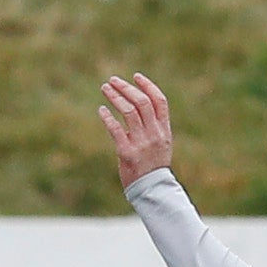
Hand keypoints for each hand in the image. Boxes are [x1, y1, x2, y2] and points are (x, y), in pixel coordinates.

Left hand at [96, 73, 173, 192]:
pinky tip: (101, 109)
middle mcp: (155, 134)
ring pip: (128, 111)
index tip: (135, 76)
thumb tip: (139, 105)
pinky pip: (116, 129)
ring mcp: (142, 142)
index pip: (160, 101)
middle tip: (112, 80)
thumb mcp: (162, 144)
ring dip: (115, 97)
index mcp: (165, 130)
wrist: (152, 190)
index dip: (148, 86)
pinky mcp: (127, 152)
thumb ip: (154, 126)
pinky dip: (107, 117)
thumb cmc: (153, 166)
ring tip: (105, 89)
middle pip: (142, 102)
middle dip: (126, 88)